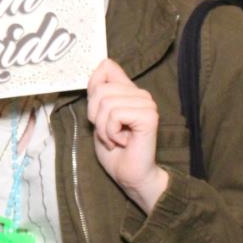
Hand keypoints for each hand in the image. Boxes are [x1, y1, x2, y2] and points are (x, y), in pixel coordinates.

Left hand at [86, 59, 168, 215]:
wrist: (130, 175)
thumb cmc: (115, 151)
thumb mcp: (98, 117)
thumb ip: (98, 93)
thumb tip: (99, 66)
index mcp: (129, 91)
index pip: (107, 66)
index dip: (94, 86)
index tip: (98, 112)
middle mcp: (140, 94)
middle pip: (100, 89)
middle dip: (96, 116)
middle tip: (109, 133)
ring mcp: (147, 103)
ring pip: (106, 103)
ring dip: (104, 128)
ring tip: (115, 139)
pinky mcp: (149, 116)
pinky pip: (116, 115)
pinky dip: (111, 133)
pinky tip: (123, 141)